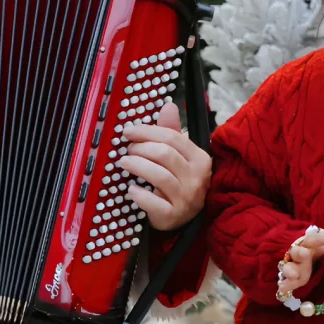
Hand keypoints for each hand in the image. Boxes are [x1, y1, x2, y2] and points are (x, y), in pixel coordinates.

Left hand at [119, 101, 211, 231]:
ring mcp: (186, 199)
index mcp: (199, 159)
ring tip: (123, 163)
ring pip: (159, 175)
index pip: (172, 137)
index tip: (127, 131)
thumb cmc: (178, 182)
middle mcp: (197, 178)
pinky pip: (154, 203)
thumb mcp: (178, 156)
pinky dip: (139, 195)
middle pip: (165, 154)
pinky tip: (131, 189)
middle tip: (127, 149)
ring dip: (136, 166)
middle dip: (140, 148)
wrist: (183, 218)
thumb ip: (171, 131)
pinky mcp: (173, 216)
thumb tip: (168, 105)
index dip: (147, 131)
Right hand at [279, 228, 323, 293]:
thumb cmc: (314, 252)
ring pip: (288, 267)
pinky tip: (284, 288)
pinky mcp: (289, 279)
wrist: (297, 260)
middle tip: (305, 254)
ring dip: (290, 270)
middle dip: (301, 253)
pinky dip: (284, 285)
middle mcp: (298, 253)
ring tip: (294, 275)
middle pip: (297, 251)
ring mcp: (292, 266)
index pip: (317, 238)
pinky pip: (284, 282)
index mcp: (309, 243)